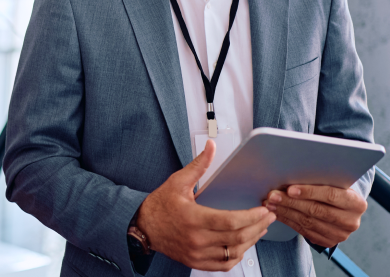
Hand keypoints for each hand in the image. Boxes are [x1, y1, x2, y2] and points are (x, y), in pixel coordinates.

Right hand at [135, 140, 274, 270]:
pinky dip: (237, 256)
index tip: (263, 210)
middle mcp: (196, 239)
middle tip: (268, 217)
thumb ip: (199, 165)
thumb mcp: (178, 181)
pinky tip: (243, 245)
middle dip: (258, 227)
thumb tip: (211, 146)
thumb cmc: (160, 204)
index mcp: (192, 218)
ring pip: (234, 252)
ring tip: (259, 229)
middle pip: (237, 237)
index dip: (251, 217)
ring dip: (251, 241)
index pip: (230, 221)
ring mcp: (197, 253)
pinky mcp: (196, 261)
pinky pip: (224, 265)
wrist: (143, 226)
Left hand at [265, 185, 366, 246]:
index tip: (290, 189)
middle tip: (272, 195)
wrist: (342, 210)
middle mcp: (351, 221)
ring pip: (308, 222)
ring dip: (285, 212)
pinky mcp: (328, 242)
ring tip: (269, 203)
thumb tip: (290, 173)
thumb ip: (318, 180)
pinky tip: (277, 212)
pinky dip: (287, 220)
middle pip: (316, 210)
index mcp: (356, 203)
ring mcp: (340, 234)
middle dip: (291, 202)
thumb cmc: (334, 190)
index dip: (309, 192)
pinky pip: (304, 231)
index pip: (331, 195)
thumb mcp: (333, 183)